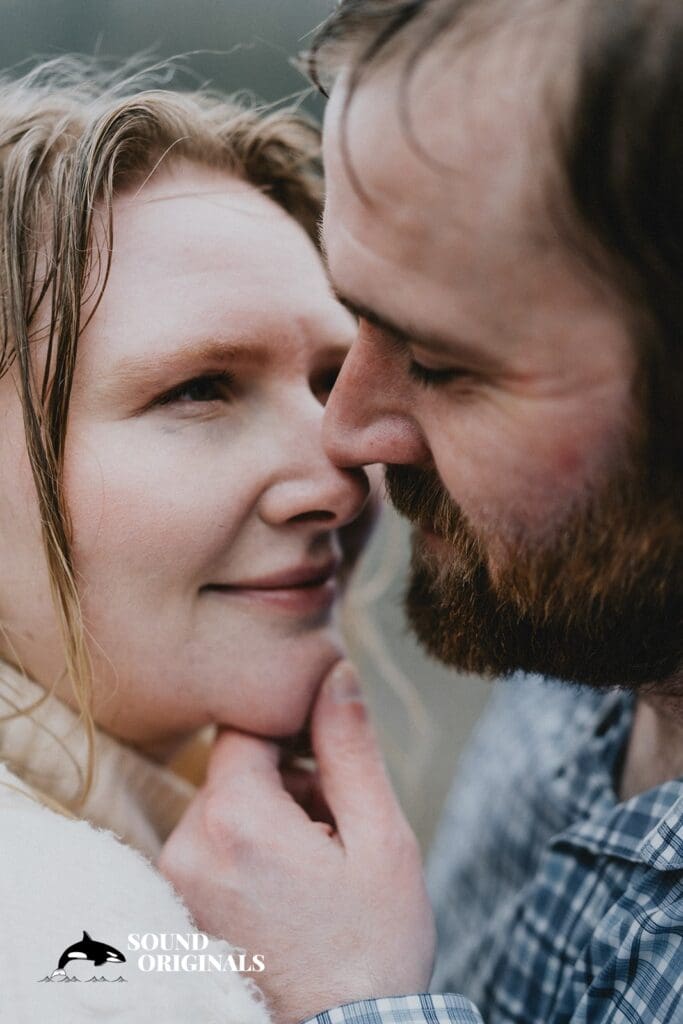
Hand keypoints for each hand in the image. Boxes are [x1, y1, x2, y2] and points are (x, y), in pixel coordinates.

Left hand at [157, 661, 434, 1023]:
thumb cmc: (372, 946)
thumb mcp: (380, 837)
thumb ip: (350, 746)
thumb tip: (335, 670)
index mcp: (235, 819)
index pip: (247, 726)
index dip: (294, 730)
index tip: (332, 760)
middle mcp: (188, 845)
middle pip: (236, 766)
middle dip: (290, 779)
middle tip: (339, 826)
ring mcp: (176, 882)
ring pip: (226, 804)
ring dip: (272, 814)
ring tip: (319, 863)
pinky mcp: (176, 909)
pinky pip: (211, 844)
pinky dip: (250, 847)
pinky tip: (291, 887)